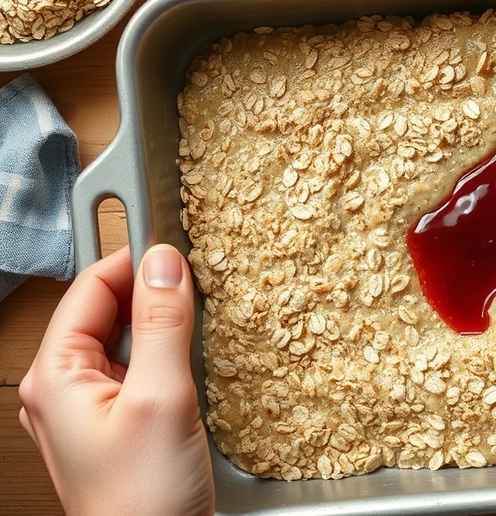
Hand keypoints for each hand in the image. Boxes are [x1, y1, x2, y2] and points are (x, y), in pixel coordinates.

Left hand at [19, 245, 213, 515]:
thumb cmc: (143, 499)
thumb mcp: (161, 398)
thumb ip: (161, 324)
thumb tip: (166, 261)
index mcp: (54, 375)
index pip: (91, 286)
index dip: (135, 259)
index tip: (180, 246)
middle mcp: (62, 388)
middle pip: (105, 310)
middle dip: (150, 290)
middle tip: (198, 280)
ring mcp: (87, 408)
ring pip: (122, 339)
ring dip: (160, 322)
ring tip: (199, 315)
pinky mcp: (115, 425)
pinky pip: (135, 369)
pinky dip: (164, 353)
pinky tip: (192, 356)